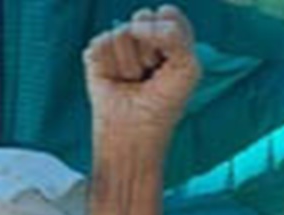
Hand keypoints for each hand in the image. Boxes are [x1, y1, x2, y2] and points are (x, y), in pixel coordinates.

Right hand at [84, 5, 201, 149]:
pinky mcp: (96, 52)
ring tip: (133, 81)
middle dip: (150, 49)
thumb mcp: (187, 68)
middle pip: (144, 16)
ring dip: (130, 64)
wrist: (135, 131)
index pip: (168, 13)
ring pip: (122, 31)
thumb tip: (135, 26)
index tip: (171, 62)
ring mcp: (118, 42)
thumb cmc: (164, 103)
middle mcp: (142, 35)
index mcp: (168, 36)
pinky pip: (102, 43)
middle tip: (150, 73)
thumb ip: (174, 35)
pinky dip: (111, 67)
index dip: (169, 35)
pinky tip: (115, 80)